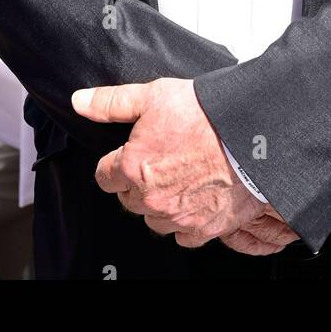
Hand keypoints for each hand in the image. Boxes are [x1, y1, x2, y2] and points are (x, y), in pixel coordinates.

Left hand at [72, 77, 298, 254]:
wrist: (251, 134)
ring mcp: (178, 217)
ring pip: (155, 219)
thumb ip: (111, 102)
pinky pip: (184, 235)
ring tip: (181, 176)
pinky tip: (197, 197)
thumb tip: (80, 101)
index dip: (117, 161)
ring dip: (161, 203)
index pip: (105, 176)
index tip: (132, 152)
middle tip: (162, 159)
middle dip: (139, 182)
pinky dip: (187, 220)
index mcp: (133, 168)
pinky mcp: (205, 228)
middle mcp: (151, 199)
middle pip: (129, 199)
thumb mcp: (152, 95)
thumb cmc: (205, 114)